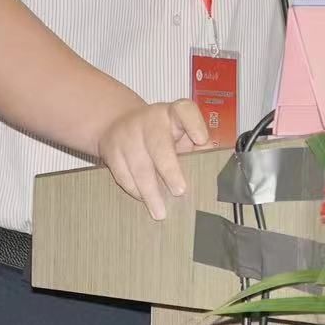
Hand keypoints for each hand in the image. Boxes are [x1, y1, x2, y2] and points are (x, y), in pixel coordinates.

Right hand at [95, 99, 213, 220]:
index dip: (194, 124)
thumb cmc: (162, 134)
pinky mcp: (111, 150)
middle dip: (169, 170)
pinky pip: (123, 174)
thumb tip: (214, 170)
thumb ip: (197, 148)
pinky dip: (134, 190)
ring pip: (139, 165)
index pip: (185, 111)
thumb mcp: (181, 133)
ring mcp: (128, 133)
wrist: (119, 123)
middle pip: (159, 144)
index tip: (201, 140)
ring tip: (160, 213)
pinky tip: (143, 201)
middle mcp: (150, 119)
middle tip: (180, 191)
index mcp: (174, 113)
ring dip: (150, 192)